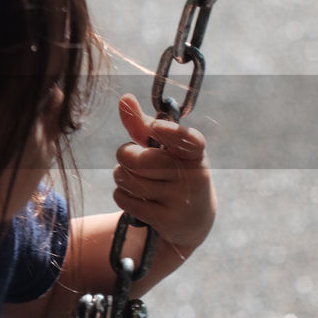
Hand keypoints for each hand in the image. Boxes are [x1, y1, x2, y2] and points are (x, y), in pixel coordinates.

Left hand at [113, 94, 216, 257]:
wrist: (192, 220)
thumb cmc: (172, 172)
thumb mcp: (164, 150)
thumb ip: (143, 126)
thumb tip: (124, 98)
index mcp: (195, 152)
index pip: (187, 139)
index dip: (170, 133)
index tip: (156, 128)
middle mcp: (194, 175)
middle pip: (136, 159)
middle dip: (125, 156)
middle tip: (134, 161)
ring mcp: (183, 199)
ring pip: (125, 178)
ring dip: (122, 178)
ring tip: (139, 181)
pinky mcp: (168, 220)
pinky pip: (123, 198)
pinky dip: (122, 196)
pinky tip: (140, 200)